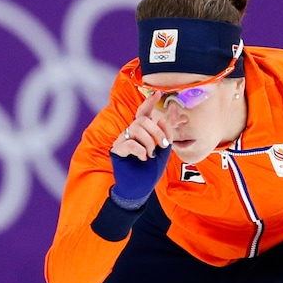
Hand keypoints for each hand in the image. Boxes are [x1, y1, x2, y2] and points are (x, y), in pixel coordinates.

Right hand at [109, 91, 172, 206]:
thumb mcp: (164, 152)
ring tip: (151, 154)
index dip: (149, 102)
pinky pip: (129, 142)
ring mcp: (122, 141)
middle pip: (143, 120)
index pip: (143, 113)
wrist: (139, 189)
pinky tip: (142, 159)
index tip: (157, 93)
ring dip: (149, 142)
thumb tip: (162, 117)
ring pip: (136, 128)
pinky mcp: (116, 150)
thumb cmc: (150, 171)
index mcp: (141, 133)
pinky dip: (140, 150)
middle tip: (163, 145)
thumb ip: (166, 135)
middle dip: (157, 131)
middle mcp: (130, 134)